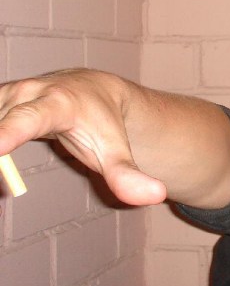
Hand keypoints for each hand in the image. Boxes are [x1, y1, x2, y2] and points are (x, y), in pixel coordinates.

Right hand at [0, 69, 166, 205]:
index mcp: (59, 103)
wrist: (96, 90)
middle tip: (2, 180)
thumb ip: (129, 176)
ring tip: (4, 175)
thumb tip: (157, 195)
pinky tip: (0, 157)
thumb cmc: (104, 123)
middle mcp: (29, 92)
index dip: (6, 133)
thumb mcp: (116, 150)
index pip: (28, 119)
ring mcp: (9, 93)